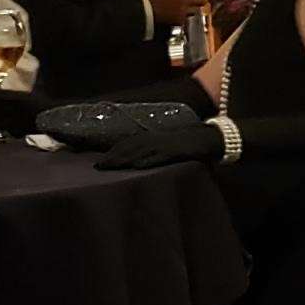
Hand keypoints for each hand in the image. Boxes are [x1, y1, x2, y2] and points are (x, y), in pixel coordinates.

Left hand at [94, 121, 226, 170]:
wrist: (206, 138)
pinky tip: (135, 167)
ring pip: (138, 152)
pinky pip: (157, 158)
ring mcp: (163, 145)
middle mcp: (153, 139)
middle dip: (112, 157)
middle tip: (97, 166)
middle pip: (128, 147)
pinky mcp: (173, 152)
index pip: (126, 143)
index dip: (111, 152)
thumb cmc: (184, 144)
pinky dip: (146, 162)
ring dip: (123, 159)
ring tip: (109, 167)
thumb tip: (135, 163)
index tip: (98, 161)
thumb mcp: (164, 146)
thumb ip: (150, 152)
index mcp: (150, 137)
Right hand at [148, 0, 211, 25]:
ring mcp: (183, 12)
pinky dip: (183, 17)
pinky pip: (186, 19)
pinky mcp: (180, 21)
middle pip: (202, 1)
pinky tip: (175, 14)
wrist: (146, 11)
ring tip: (182, 8)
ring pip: (195, 11)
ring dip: (192, 9)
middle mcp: (184, 1)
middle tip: (201, 0)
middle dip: (202, 1)